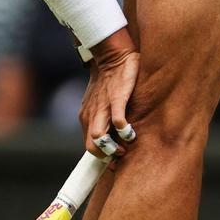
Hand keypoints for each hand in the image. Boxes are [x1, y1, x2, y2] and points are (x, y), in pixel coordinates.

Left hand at [79, 32, 139, 159]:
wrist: (111, 55)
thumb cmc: (109, 79)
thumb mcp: (100, 101)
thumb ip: (103, 117)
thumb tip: (115, 135)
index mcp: (88, 117)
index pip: (89, 146)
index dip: (101, 159)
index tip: (114, 164)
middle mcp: (91, 115)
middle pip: (91, 147)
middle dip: (107, 156)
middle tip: (122, 154)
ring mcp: (102, 107)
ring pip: (98, 138)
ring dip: (114, 147)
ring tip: (127, 145)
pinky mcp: (116, 98)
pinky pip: (117, 121)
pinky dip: (124, 131)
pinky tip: (132, 131)